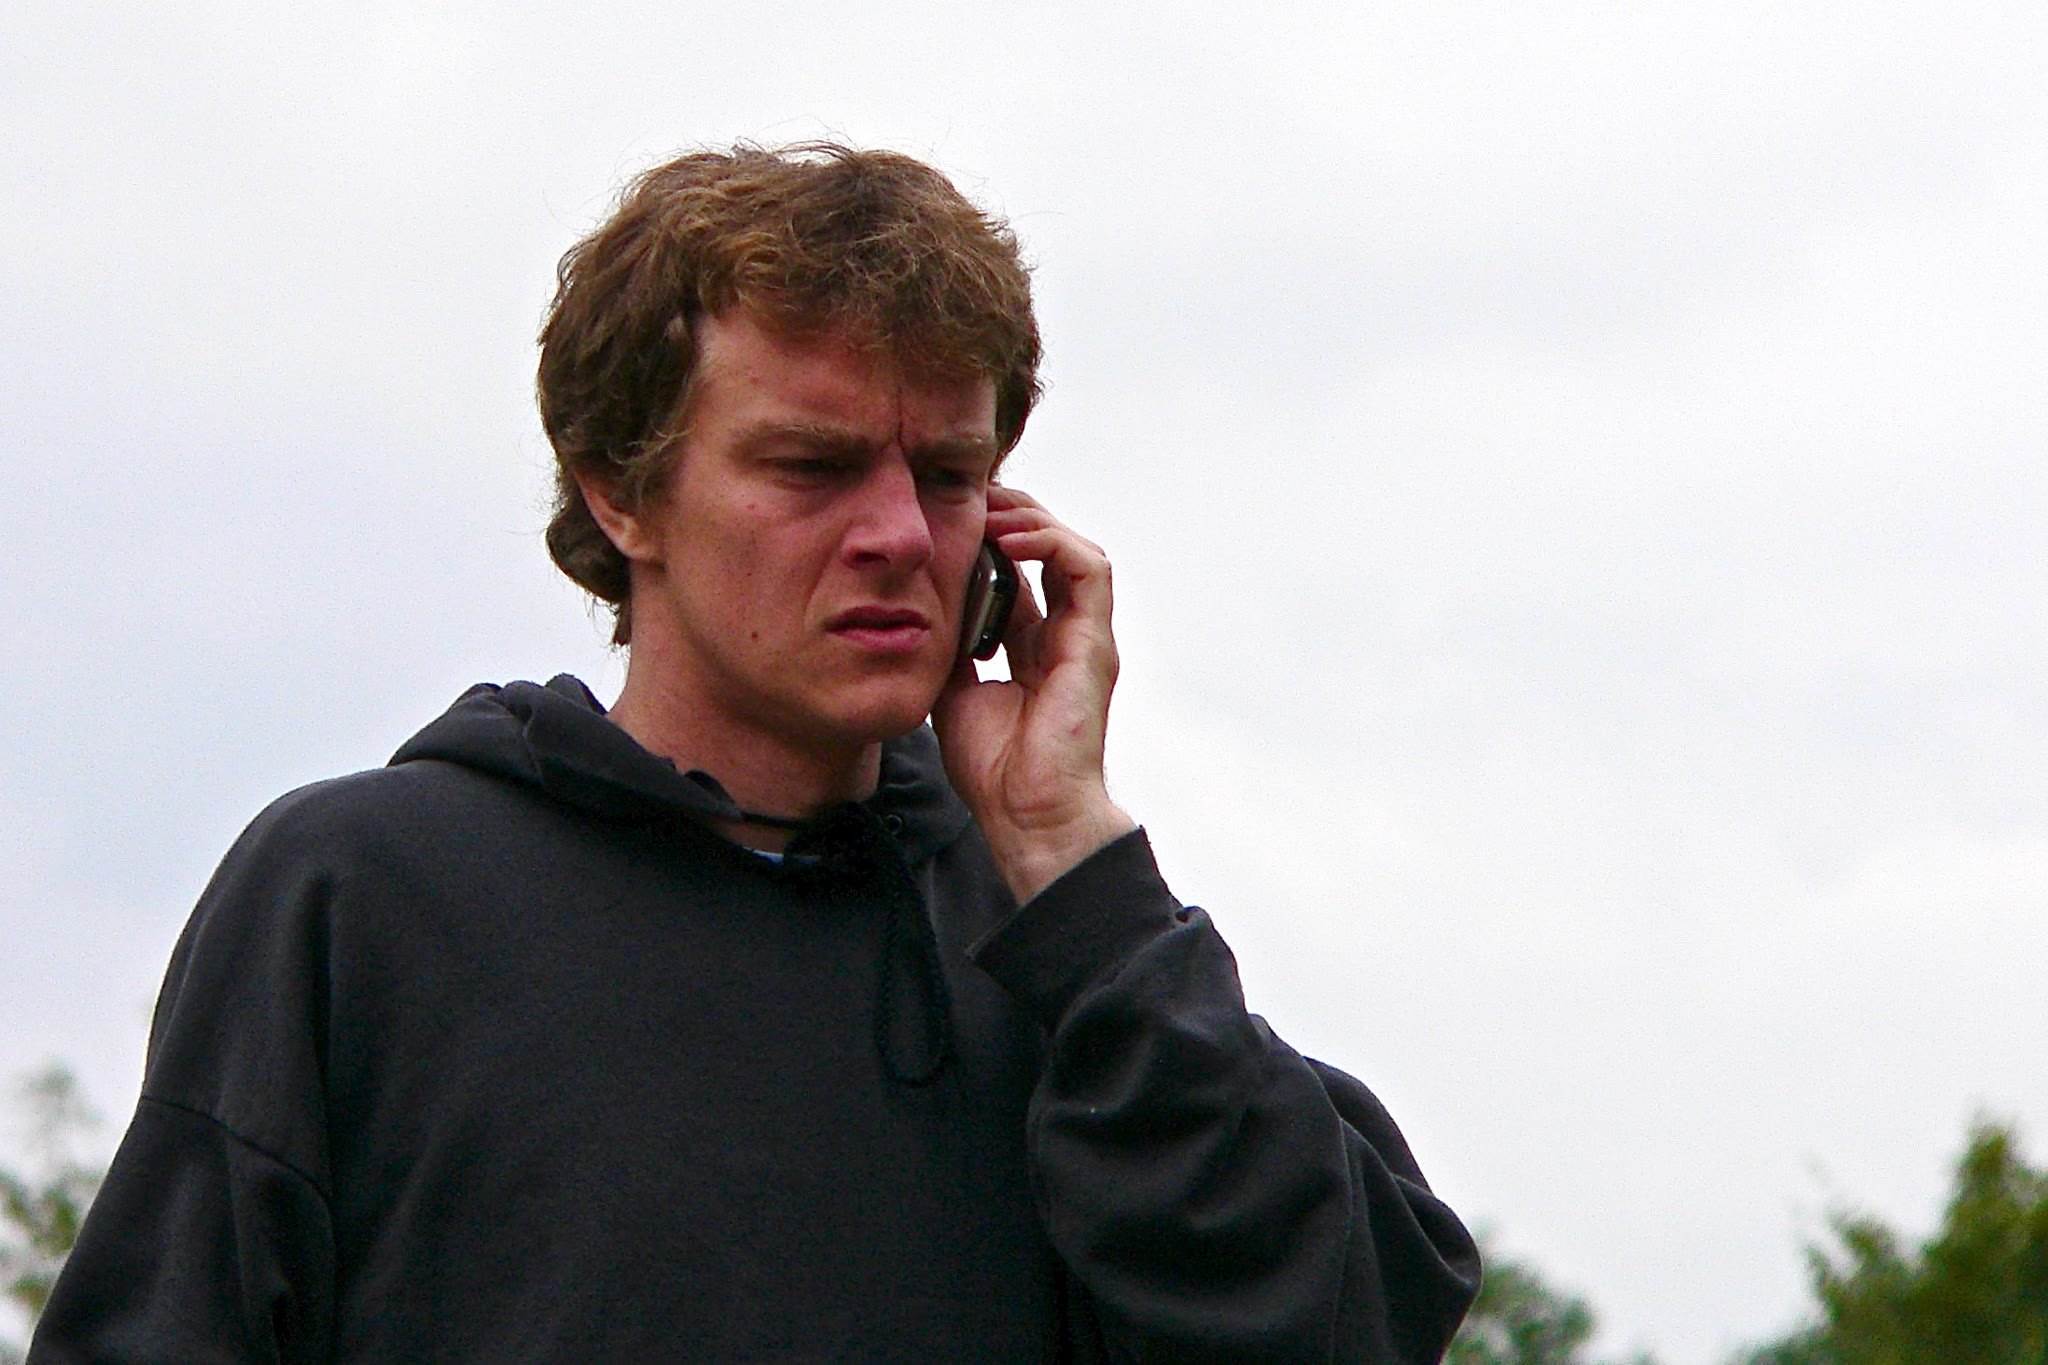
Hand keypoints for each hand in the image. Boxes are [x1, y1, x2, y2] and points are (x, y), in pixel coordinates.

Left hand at [932, 486, 1136, 902]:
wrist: (1026, 814)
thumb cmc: (993, 768)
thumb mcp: (951, 689)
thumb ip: (948, 645)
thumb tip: (919, 607)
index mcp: (1033, 645)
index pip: (1019, 570)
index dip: (987, 536)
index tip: (945, 518)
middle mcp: (1064, 633)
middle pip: (1048, 548)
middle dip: (1009, 514)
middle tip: (964, 498)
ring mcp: (1085, 636)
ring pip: (1072, 547)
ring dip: (1030, 520)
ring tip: (986, 512)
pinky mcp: (1095, 642)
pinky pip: (1086, 567)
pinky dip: (1049, 542)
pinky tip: (1007, 539)